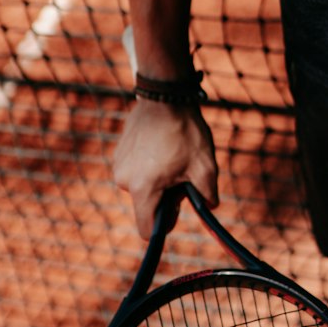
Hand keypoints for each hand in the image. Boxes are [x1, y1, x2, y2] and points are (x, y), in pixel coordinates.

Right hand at [113, 100, 217, 235]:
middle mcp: (124, 180)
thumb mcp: (206, 167)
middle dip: (165, 197)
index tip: (177, 206)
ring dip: (157, 180)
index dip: (165, 224)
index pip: (146, 230)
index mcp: (143, 189)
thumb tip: (208, 206)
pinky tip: (161, 146)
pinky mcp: (119, 152)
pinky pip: (135, 170)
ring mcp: (119, 165)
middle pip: (146, 205)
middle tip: (181, 174)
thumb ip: (208, 195)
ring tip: (172, 156)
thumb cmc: (185, 132)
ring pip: (141, 186)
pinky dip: (148, 166)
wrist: (165, 96)